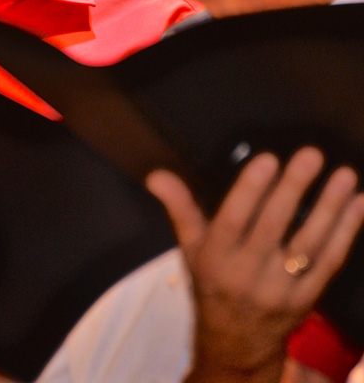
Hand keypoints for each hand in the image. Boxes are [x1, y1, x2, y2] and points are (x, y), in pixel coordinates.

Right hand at [147, 148, 363, 382]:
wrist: (236, 344)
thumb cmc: (211, 284)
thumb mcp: (189, 248)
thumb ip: (179, 207)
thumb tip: (155, 175)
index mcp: (214, 258)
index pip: (233, 220)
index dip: (250, 190)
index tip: (268, 158)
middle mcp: (246, 275)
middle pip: (273, 227)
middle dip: (293, 189)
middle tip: (311, 154)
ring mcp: (281, 289)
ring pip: (308, 244)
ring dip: (329, 208)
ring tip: (343, 175)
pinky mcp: (307, 297)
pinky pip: (330, 262)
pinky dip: (346, 232)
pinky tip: (358, 204)